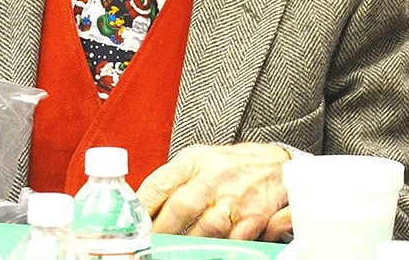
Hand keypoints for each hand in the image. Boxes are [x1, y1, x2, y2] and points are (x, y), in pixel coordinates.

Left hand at [137, 143, 290, 240]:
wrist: (278, 165)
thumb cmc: (232, 166)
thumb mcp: (200, 161)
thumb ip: (173, 181)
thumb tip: (142, 209)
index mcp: (195, 159)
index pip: (159, 183)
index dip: (141, 209)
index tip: (131, 226)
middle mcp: (214, 175)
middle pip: (180, 207)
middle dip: (160, 233)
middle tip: (148, 246)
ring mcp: (235, 197)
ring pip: (204, 229)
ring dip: (186, 246)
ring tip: (172, 252)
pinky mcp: (253, 217)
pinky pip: (230, 242)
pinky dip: (215, 250)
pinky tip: (204, 252)